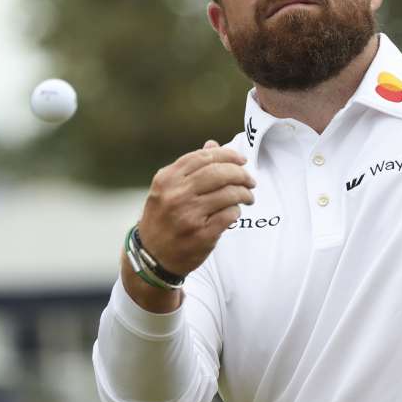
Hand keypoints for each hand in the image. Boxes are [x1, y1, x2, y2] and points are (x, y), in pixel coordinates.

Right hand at [137, 139, 254, 275]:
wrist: (152, 257)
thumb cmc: (162, 219)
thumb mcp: (167, 190)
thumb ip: (190, 168)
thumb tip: (214, 144)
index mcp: (167, 179)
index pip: (203, 157)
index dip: (227, 155)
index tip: (241, 160)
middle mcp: (176, 195)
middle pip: (219, 173)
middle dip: (241, 174)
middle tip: (250, 180)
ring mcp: (188, 215)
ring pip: (228, 194)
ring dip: (244, 193)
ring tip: (248, 197)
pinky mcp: (201, 235)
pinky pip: (230, 215)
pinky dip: (237, 211)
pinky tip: (235, 212)